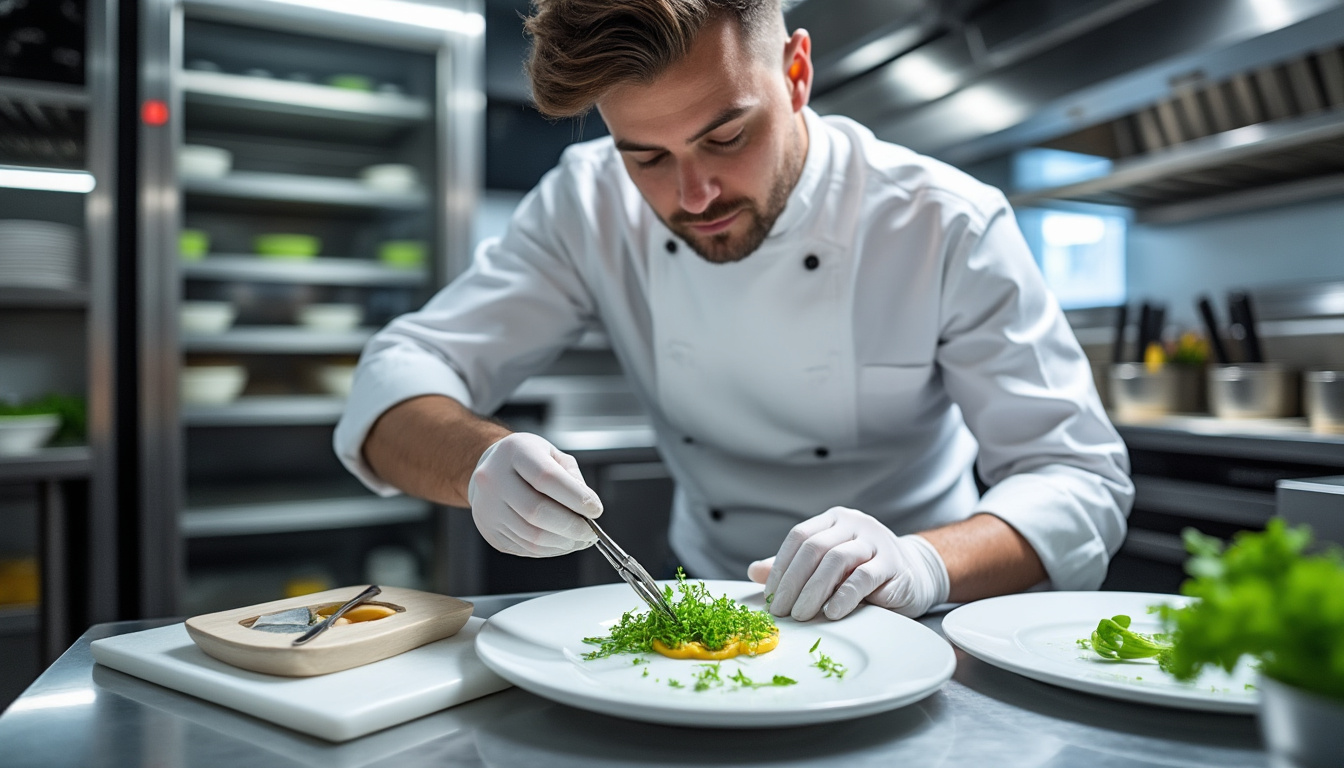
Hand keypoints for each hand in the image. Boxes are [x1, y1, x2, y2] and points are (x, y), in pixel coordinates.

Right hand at [466, 432, 602, 556]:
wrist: (492, 468)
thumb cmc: (527, 460)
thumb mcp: (552, 454)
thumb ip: (572, 478)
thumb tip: (588, 506)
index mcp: (514, 452)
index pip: (546, 477)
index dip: (575, 497)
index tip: (595, 509)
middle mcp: (494, 479)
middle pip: (536, 511)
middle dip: (571, 526)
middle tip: (590, 532)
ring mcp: (488, 507)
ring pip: (531, 536)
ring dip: (563, 542)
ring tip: (580, 539)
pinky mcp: (489, 530)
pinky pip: (524, 548)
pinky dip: (549, 550)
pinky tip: (562, 542)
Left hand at [747, 507, 949, 620]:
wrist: (915, 575)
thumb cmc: (864, 570)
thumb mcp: (827, 565)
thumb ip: (794, 567)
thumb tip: (754, 571)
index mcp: (833, 519)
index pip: (799, 537)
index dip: (781, 566)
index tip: (769, 595)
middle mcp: (854, 524)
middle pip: (814, 548)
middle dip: (793, 582)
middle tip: (781, 610)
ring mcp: (875, 541)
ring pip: (837, 560)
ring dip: (814, 590)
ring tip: (801, 615)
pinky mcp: (892, 565)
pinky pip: (863, 578)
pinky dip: (844, 596)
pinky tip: (832, 613)